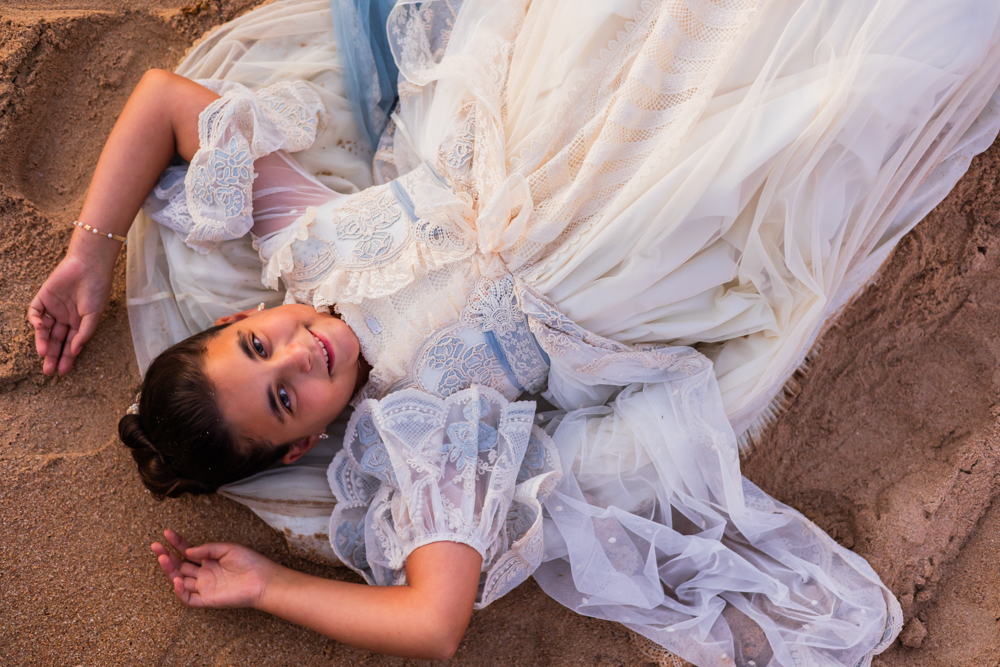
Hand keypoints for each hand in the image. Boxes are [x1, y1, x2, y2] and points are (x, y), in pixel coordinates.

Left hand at [27, 250, 112, 374]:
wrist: (89, 266)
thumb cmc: (97, 290)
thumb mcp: (94, 315)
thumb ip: (84, 333)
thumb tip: (74, 350)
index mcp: (79, 322)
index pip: (70, 344)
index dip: (66, 357)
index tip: (63, 371)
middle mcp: (65, 317)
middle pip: (55, 340)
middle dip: (52, 355)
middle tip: (48, 370)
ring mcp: (53, 308)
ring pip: (43, 330)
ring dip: (42, 342)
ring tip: (43, 353)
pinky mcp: (43, 297)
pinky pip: (35, 312)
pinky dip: (35, 321)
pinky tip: (40, 327)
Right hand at [152, 529, 279, 609]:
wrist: (263, 579)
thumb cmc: (249, 562)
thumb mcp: (228, 548)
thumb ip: (207, 549)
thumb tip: (188, 551)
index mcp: (209, 560)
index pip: (188, 551)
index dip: (176, 543)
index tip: (166, 533)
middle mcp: (204, 574)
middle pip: (180, 566)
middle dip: (166, 556)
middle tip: (156, 546)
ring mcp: (204, 587)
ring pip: (180, 581)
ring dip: (169, 571)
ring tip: (163, 558)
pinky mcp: (207, 600)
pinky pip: (188, 599)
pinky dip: (180, 592)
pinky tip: (176, 580)